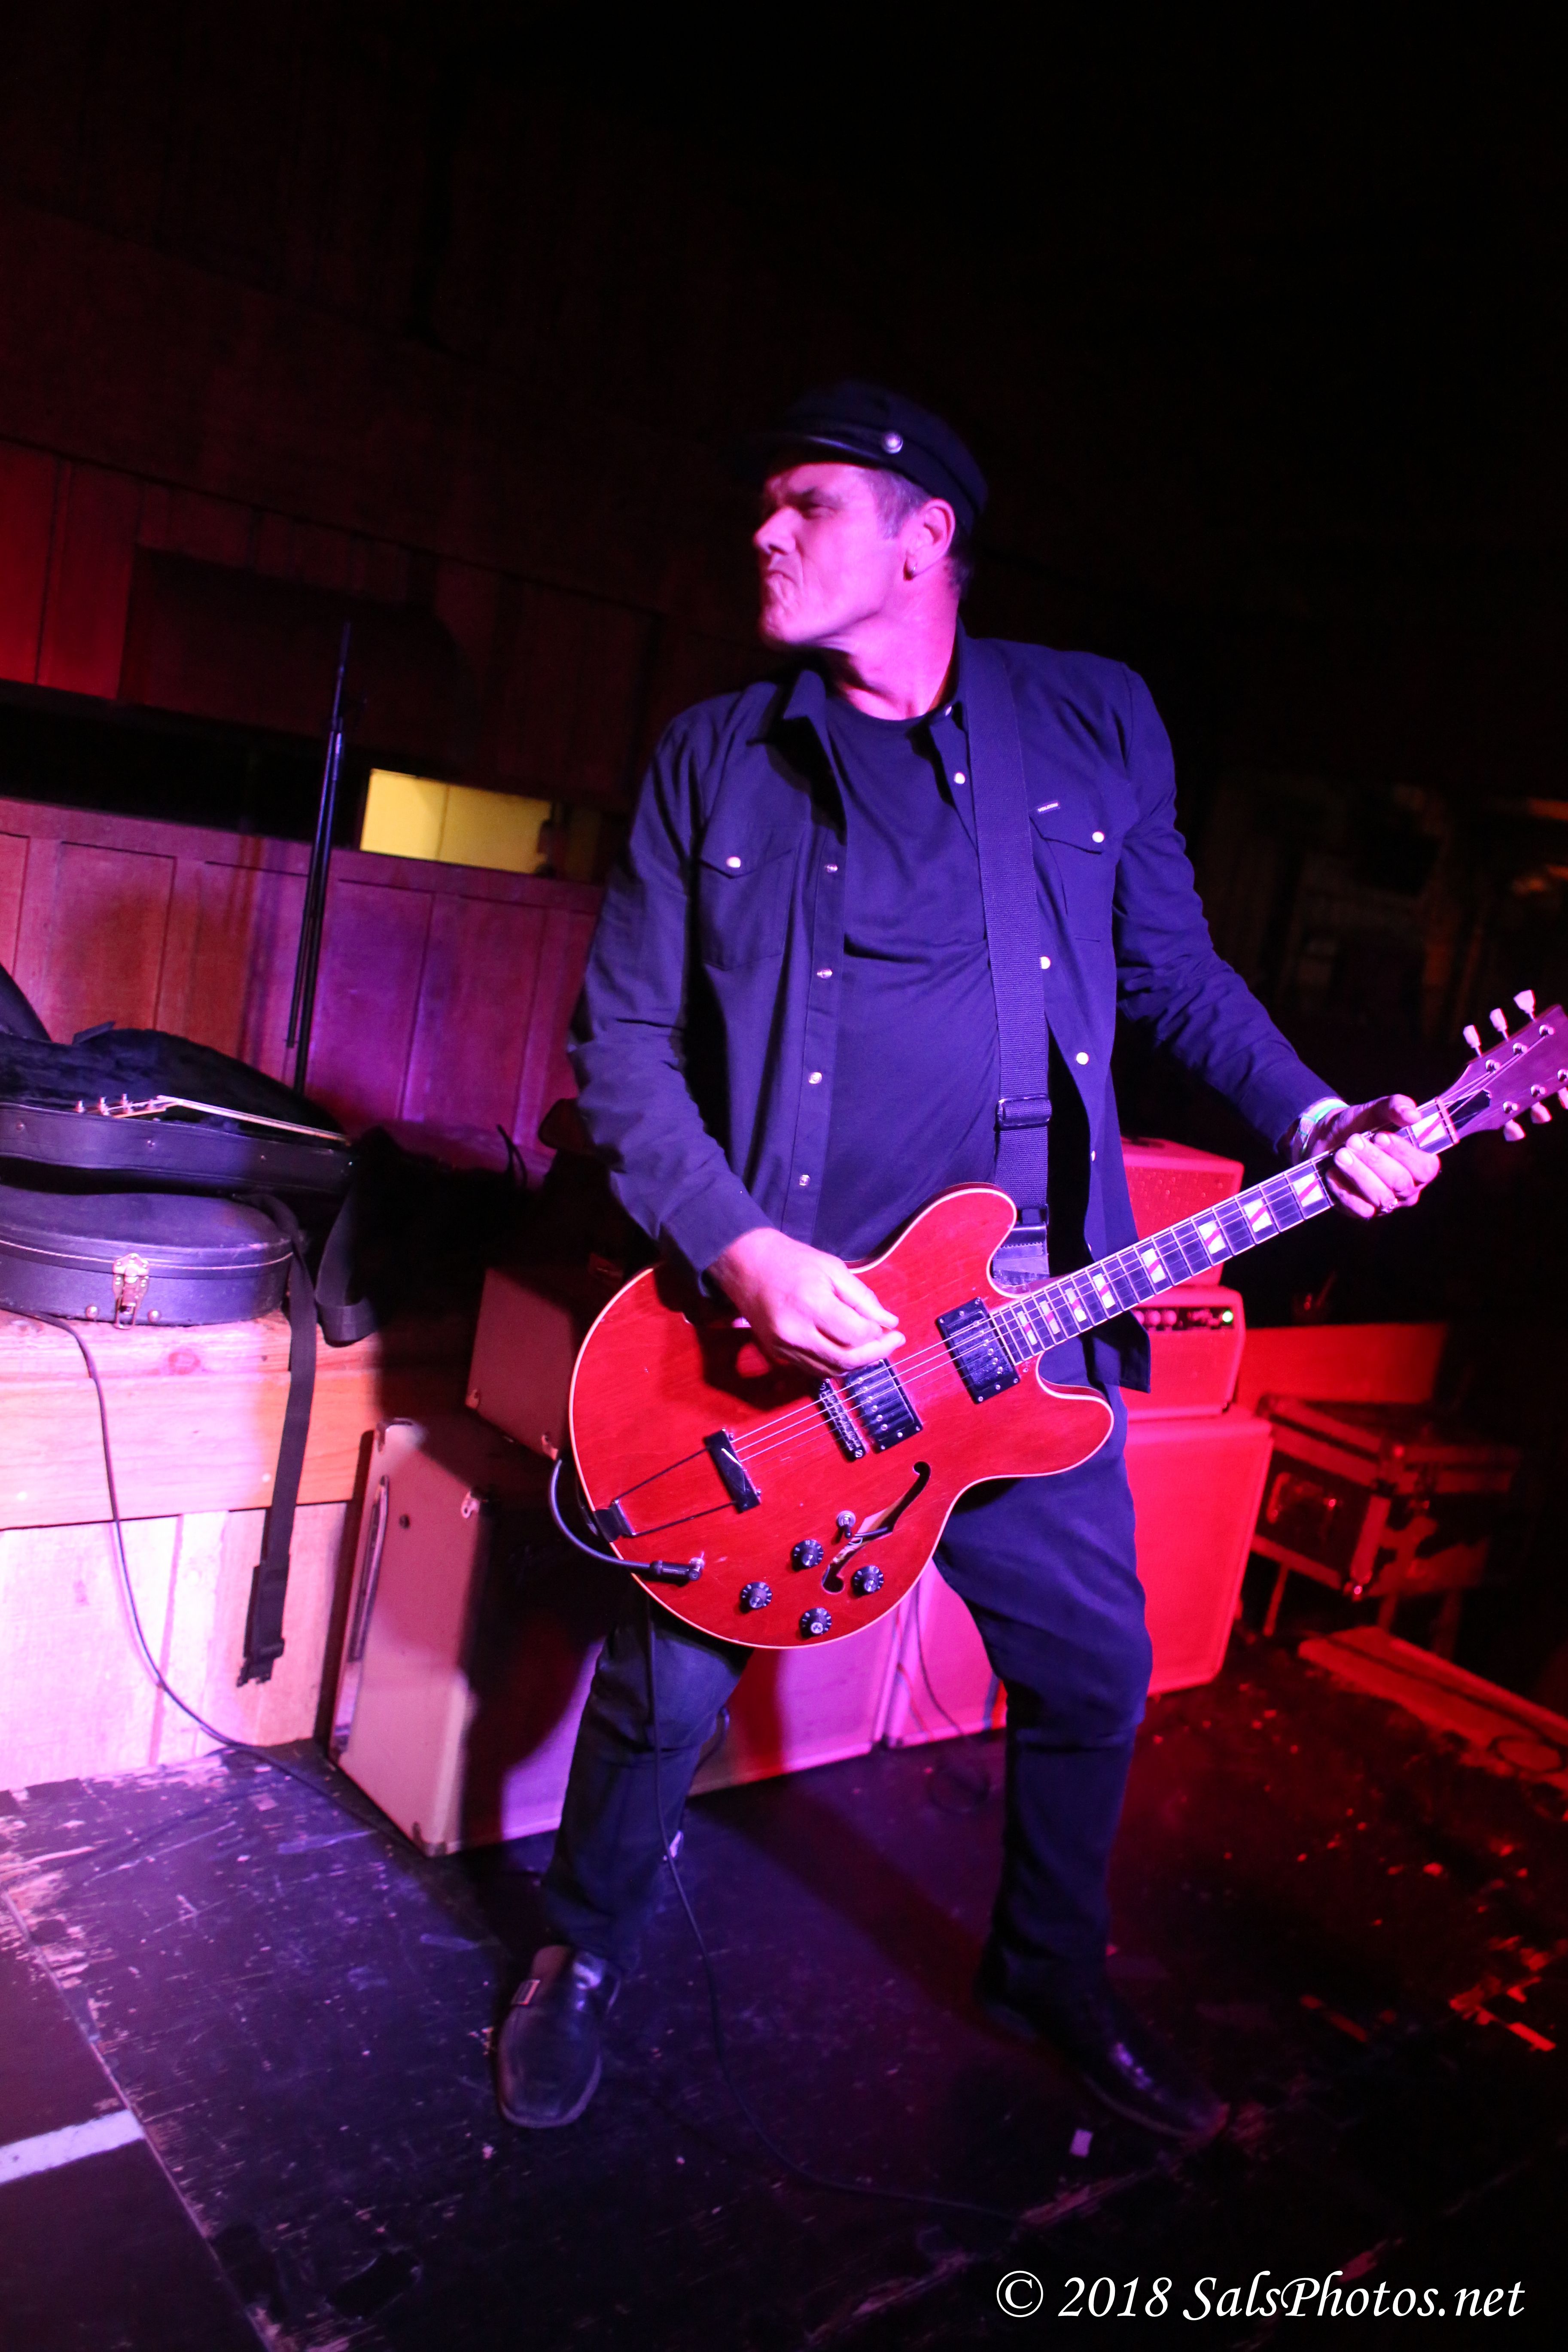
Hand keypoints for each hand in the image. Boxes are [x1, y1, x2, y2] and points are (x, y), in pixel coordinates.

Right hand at [707, 1227, 902, 1376]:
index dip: (878, 1334)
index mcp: (811, 1304)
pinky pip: (814, 1369)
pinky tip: (848, 1350)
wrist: (747, 1265)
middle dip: (876, 1354)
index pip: (856, 1335)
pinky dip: (836, 1364)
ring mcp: (784, 1347)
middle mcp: (796, 1332)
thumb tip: (890, 1323)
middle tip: (893, 1342)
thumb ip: (863, 1298)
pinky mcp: (777, 1354)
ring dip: (858, 1363)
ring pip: (831, 1370)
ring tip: (873, 1347)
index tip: (887, 1325)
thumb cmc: (793, 1261)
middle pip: (846, 1360)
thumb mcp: (833, 1268)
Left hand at [1305, 1095, 1441, 1221]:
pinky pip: (1359, 1209)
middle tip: (1353, 1141)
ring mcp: (1386, 1203)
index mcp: (1420, 1165)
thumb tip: (1413, 1114)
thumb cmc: (1360, 1125)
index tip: (1381, 1136)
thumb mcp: (1375, 1110)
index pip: (1425, 1168)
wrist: (1328, 1139)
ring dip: (1359, 1174)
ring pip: (1381, 1197)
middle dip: (1375, 1161)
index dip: (1404, 1154)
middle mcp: (1408, 1188)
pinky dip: (1344, 1190)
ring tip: (1340, 1155)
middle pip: (1400, 1182)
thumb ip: (1395, 1107)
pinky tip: (1332, 1172)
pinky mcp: (1362, 1212)